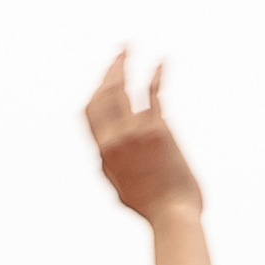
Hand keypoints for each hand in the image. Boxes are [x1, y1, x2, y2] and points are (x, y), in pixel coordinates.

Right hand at [84, 49, 201, 222]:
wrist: (174, 218)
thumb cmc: (154, 208)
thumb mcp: (120, 189)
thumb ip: (110, 167)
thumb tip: (103, 159)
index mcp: (103, 153)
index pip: (90, 111)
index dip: (95, 90)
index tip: (105, 77)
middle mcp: (114, 139)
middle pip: (103, 93)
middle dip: (108, 69)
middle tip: (118, 52)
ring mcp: (134, 132)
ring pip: (122, 87)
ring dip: (124, 62)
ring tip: (129, 46)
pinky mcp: (157, 130)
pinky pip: (154, 92)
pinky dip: (158, 73)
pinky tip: (163, 61)